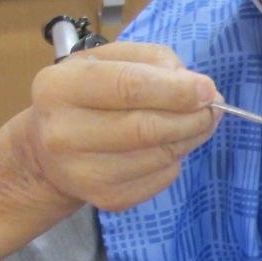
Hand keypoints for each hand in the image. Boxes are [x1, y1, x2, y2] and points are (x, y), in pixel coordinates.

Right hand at [16, 41, 222, 212]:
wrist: (48, 152)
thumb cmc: (85, 95)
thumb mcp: (108, 60)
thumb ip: (152, 60)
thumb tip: (196, 87)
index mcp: (59, 88)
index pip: (128, 87)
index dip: (176, 90)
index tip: (208, 90)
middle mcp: (63, 134)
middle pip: (147, 127)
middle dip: (192, 117)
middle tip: (212, 108)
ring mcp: (84, 173)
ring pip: (160, 155)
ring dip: (190, 137)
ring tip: (195, 122)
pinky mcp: (107, 200)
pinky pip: (161, 177)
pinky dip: (175, 159)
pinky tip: (166, 146)